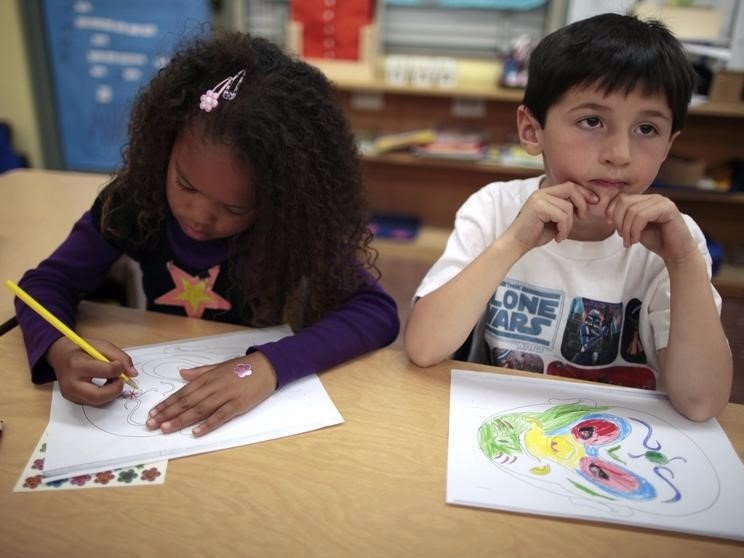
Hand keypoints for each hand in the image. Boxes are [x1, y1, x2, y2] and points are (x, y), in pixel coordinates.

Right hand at [46, 336, 137, 404]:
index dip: (118, 369)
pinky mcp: (72, 399)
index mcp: (76, 364)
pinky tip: (104, 384)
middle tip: (121, 380)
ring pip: (97, 402)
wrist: (59, 355)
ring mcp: (70, 394)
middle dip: (116, 390)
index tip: (120, 365)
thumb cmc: (81, 349)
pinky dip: (104, 395)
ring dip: (111, 393)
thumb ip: (119, 356)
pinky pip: (93, 402)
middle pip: (98, 396)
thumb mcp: (101, 345)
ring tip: (112, 380)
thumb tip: (133, 374)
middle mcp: (70, 383)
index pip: (104, 372)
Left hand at [146, 351, 276, 436]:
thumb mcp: (219, 366)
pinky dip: (207, 424)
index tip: (153, 413)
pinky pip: (220, 417)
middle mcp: (213, 387)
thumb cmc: (243, 367)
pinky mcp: (237, 405)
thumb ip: (200, 372)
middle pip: (186, 402)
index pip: (182, 392)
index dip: (166, 403)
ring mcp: (225, 396)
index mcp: (207, 378)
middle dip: (167, 413)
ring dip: (180, 420)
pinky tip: (195, 432)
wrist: (267, 366)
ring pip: (199, 410)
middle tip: (151, 424)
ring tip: (165, 428)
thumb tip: (182, 373)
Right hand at [504, 181, 597, 250]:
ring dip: (569, 224)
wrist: (516, 243)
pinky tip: (558, 237)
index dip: (584, 192)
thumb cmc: (535, 233)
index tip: (594, 202)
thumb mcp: (554, 219)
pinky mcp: (538, 207)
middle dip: (582, 203)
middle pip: (571, 189)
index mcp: (545, 193)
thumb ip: (566, 209)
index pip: (570, 185)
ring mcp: (539, 198)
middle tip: (582, 218)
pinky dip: (564, 229)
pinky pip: (562, 216)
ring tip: (562, 234)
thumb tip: (587, 202)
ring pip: (568, 207)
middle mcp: (541, 192)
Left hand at [606, 193, 697, 262]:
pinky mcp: (668, 209)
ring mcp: (662, 201)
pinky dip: (635, 230)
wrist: (676, 252)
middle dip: (618, 221)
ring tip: (629, 241)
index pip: (621, 197)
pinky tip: (636, 240)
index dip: (611, 211)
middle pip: (624, 202)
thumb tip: (607, 215)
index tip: (610, 225)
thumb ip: (624, 219)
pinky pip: (642, 216)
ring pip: (632, 210)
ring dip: (626, 229)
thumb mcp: (634, 228)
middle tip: (622, 237)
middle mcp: (653, 197)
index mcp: (645, 200)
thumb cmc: (656, 240)